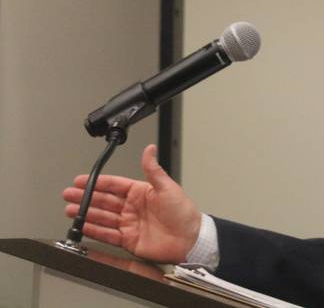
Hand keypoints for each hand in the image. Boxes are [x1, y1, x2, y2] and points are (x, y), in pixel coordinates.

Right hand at [63, 144, 200, 263]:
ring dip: (86, 213)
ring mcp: (129, 224)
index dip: (97, 182)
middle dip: (85, 197)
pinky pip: (107, 235)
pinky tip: (83, 226)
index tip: (81, 180)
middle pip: (104, 201)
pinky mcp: (129, 240)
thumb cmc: (183, 213)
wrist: (190, 239)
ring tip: (69, 210)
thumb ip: (153, 169)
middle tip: (68, 194)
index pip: (114, 185)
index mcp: (141, 192)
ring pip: (102, 217)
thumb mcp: (167, 187)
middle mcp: (133, 208)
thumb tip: (149, 149)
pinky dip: (94, 231)